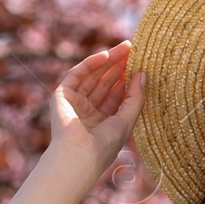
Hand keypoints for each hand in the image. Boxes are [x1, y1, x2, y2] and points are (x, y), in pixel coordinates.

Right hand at [53, 40, 147, 174]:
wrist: (79, 155)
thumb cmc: (104, 145)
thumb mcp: (126, 120)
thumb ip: (135, 98)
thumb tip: (142, 74)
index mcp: (103, 122)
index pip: (117, 95)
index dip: (128, 78)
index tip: (141, 63)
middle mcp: (88, 112)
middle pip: (105, 83)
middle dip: (119, 66)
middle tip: (133, 49)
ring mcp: (74, 103)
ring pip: (93, 76)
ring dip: (108, 61)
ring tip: (125, 48)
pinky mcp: (61, 96)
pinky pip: (77, 75)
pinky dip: (90, 64)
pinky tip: (106, 55)